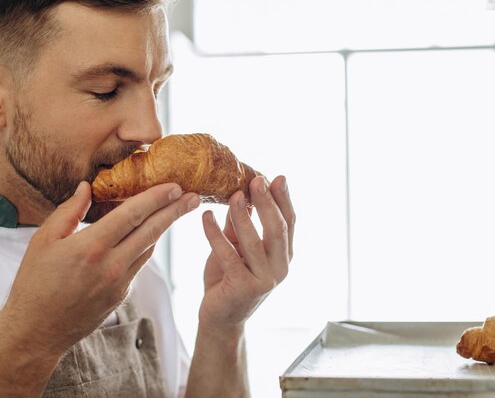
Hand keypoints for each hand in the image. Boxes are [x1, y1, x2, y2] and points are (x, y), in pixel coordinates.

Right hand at [0, 181, 199, 359]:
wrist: (38, 331)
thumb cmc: (34, 283)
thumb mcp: (43, 241)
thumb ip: (69, 211)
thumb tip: (86, 187)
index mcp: (91, 246)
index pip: (133, 214)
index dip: (157, 198)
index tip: (174, 186)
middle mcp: (112, 264)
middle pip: (152, 230)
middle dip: (175, 210)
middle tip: (194, 196)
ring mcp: (120, 282)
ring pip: (149, 247)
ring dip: (165, 228)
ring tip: (177, 210)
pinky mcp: (123, 294)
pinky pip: (140, 264)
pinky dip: (147, 246)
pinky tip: (150, 235)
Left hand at [199, 175, 294, 332]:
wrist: (220, 318)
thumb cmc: (230, 278)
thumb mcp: (238, 246)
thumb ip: (242, 223)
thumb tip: (242, 191)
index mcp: (284, 255)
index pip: (289, 222)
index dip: (284, 199)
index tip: (277, 177)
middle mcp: (280, 267)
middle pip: (277, 229)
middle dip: (267, 202)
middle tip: (257, 180)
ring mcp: (264, 279)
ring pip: (254, 241)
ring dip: (243, 215)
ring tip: (233, 195)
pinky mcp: (243, 287)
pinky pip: (228, 255)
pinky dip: (215, 234)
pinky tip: (205, 217)